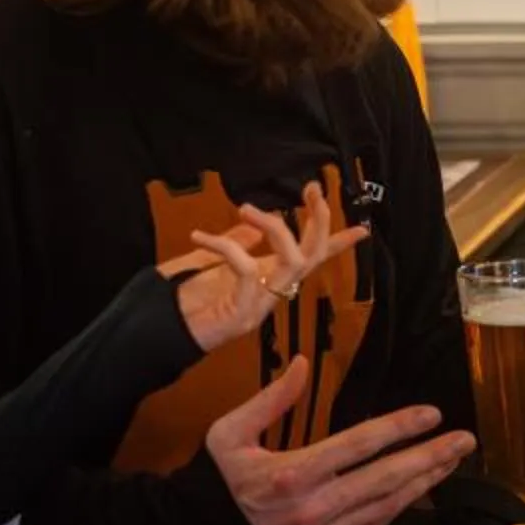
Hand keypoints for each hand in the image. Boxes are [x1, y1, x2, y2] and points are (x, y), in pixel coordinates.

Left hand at [163, 180, 368, 353]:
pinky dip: (227, 247)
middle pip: (313, 255)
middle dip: (319, 220)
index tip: (363, 228)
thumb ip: (234, 246)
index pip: (312, 259)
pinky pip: (247, 270)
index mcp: (268, 279)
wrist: (160, 335)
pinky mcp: (243, 313)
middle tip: (312, 188)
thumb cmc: (183, 302)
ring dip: (275, 228)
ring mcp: (261, 305)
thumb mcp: (209, 264)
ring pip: (293, 261)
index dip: (338, 244)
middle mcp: (272, 292)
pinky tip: (200, 236)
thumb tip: (251, 229)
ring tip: (246, 208)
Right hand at [207, 357, 473, 524]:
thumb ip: (269, 399)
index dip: (398, 428)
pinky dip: (405, 504)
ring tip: (453, 458)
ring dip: (425, 481)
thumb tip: (304, 364)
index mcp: (289, 475)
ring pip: (387, 505)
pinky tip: (425, 484)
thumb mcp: (229, 433)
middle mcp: (311, 509)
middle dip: (429, 457)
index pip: (357, 446)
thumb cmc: (227, 477)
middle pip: (384, 478)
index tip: (432, 413)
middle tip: (464, 439)